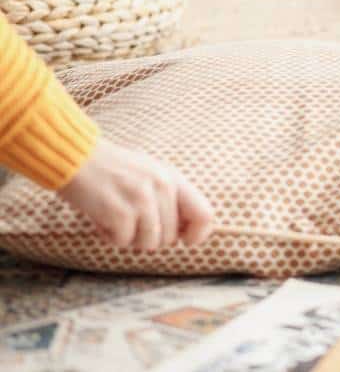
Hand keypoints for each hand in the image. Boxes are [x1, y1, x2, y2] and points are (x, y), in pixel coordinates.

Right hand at [57, 141, 213, 249]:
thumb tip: (186, 232)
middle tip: (130, 223)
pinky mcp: (120, 211)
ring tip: (116, 219)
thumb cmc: (112, 169)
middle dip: (150, 238)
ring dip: (130, 239)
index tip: (185, 241)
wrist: (75, 156)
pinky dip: (110, 237)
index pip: (205, 214)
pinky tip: (102, 219)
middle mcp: (162, 186)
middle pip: (171, 237)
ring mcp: (142, 199)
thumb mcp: (150, 173)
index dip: (198, 235)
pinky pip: (124, 242)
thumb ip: (169, 197)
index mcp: (173, 178)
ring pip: (149, 244)